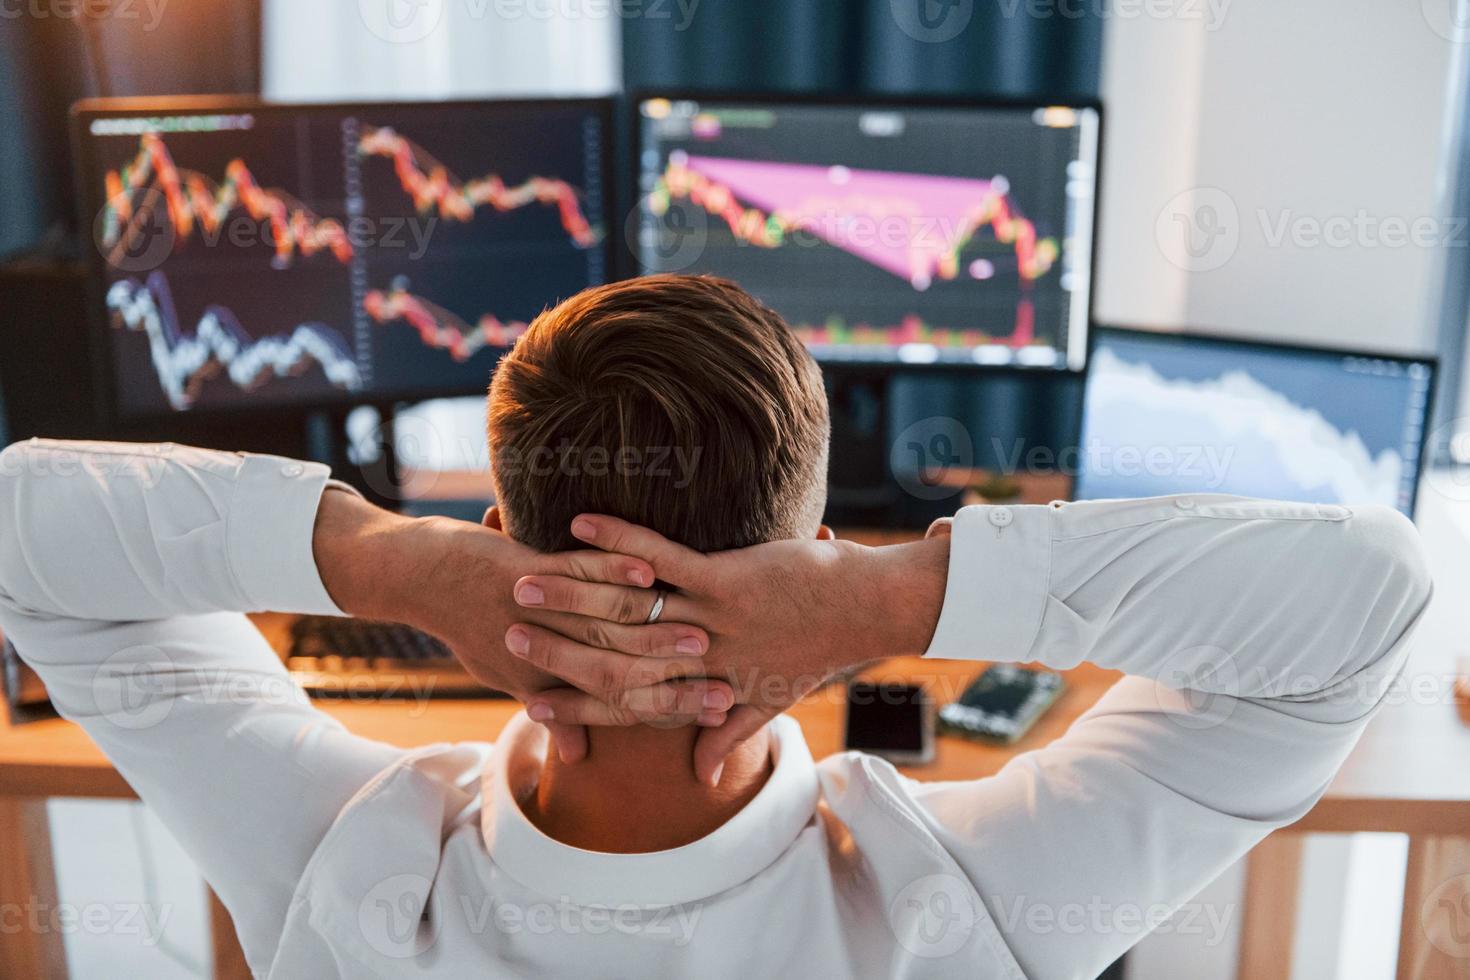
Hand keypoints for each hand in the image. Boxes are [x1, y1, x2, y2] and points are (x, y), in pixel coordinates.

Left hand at [312, 491, 733, 760]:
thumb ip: (552, 710)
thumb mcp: (508, 673)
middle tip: (722, 686)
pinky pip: (574, 574)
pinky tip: (648, 571)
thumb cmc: (469, 622)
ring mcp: (528, 613)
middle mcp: (535, 657)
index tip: (712, 714)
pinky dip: (612, 571)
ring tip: (699, 633)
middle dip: (674, 683)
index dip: (664, 712)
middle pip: (617, 675)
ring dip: (653, 631)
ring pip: (602, 628)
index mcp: (538, 683)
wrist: (417, 577)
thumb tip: (579, 756)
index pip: (613, 704)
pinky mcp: (519, 572)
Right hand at [510, 515, 949, 784]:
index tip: (531, 706)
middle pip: (613, 658)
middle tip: (504, 634)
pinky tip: (581, 521)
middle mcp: (699, 660)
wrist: (870, 610)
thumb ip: (729, 732)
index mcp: (706, 688)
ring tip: (523, 578)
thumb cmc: (822, 647)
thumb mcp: (773, 697)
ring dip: (571, 590)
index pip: (627, 702)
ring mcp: (711, 619)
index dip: (577, 706)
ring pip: (626, 609)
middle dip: (555, 647)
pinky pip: (661, 558)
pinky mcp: (726, 580)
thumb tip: (702, 776)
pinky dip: (620, 539)